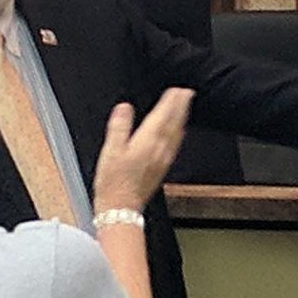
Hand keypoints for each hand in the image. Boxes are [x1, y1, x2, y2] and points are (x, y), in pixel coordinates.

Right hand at [92, 87, 193, 211]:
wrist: (121, 208)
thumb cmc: (113, 183)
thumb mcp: (110, 150)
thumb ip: (119, 126)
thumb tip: (124, 108)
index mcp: (147, 142)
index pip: (163, 115)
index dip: (171, 101)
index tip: (178, 89)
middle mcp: (159, 150)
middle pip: (174, 123)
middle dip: (181, 106)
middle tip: (187, 93)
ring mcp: (162, 160)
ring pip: (177, 134)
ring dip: (182, 119)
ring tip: (185, 107)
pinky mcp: (162, 169)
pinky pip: (175, 146)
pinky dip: (178, 134)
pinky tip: (178, 133)